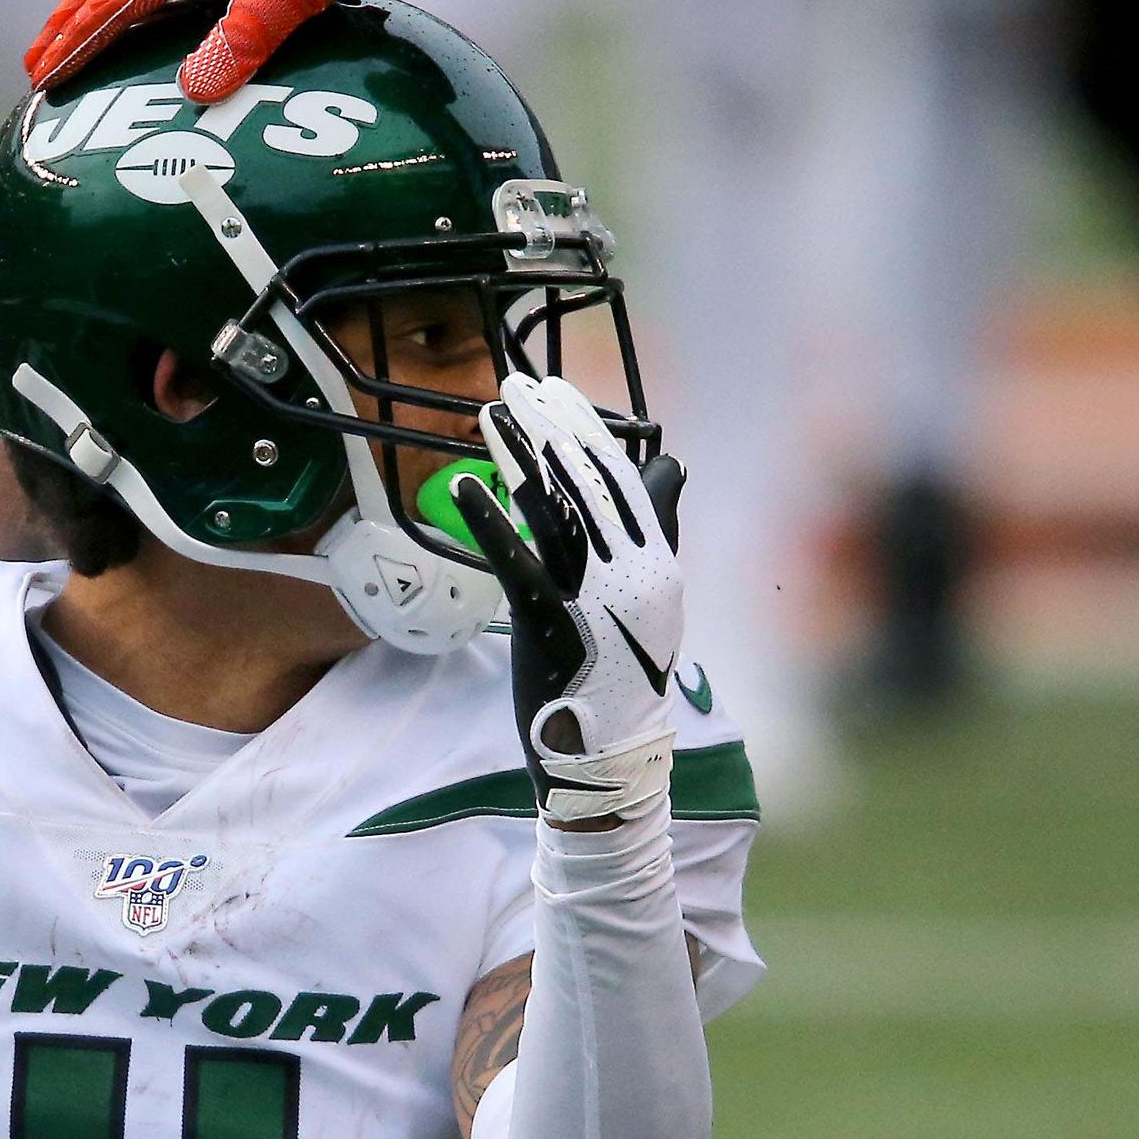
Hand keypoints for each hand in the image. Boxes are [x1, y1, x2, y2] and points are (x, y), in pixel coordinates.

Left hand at [447, 374, 688, 827]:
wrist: (608, 756)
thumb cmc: (622, 673)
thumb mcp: (651, 596)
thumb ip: (657, 528)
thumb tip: (673, 466)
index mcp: (654, 560)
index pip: (620, 477)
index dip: (585, 429)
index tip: (555, 390)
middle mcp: (632, 570)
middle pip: (586, 481)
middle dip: (549, 426)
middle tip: (517, 382)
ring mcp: (593, 595)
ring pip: (554, 509)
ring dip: (519, 455)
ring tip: (490, 413)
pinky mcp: (551, 622)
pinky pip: (517, 561)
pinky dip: (490, 520)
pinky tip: (464, 484)